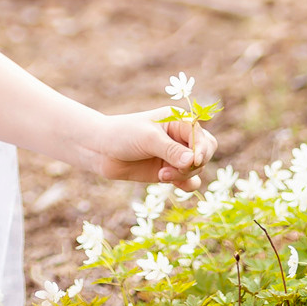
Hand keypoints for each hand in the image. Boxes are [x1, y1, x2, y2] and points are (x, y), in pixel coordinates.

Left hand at [82, 111, 216, 189]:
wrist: (101, 150)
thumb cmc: (123, 134)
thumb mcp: (148, 139)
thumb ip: (171, 150)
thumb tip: (193, 161)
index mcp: (179, 121)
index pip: (202, 136)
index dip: (202, 149)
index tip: (194, 160)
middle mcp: (180, 138)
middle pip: (204, 153)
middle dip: (193, 164)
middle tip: (172, 170)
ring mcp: (175, 156)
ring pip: (196, 169)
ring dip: (184, 175)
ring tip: (162, 176)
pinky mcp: (168, 172)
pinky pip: (189, 181)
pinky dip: (185, 184)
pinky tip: (168, 182)